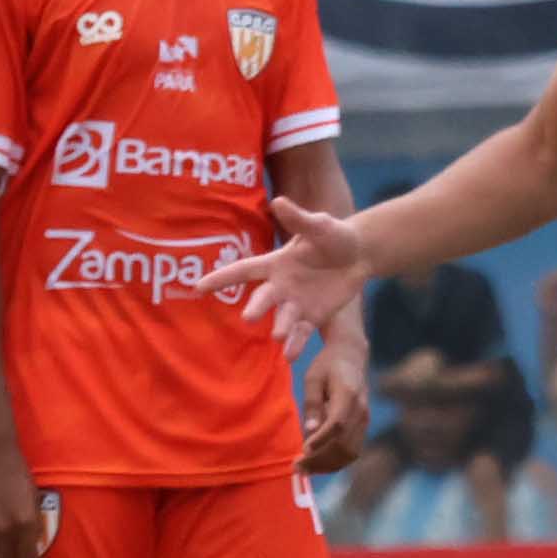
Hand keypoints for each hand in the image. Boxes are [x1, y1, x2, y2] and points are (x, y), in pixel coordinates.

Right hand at [215, 195, 368, 344]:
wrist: (358, 255)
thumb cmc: (333, 236)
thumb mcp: (319, 225)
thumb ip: (300, 219)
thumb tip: (278, 202)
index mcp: (275, 264)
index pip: (243, 271)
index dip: (221, 278)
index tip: (197, 288)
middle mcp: (281, 286)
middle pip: (263, 298)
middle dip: (256, 307)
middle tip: (249, 318)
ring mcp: (296, 304)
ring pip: (283, 318)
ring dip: (280, 327)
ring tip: (279, 335)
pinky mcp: (312, 318)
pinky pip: (301, 333)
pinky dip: (296, 343)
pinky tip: (290, 355)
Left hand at [298, 334, 370, 471]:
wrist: (351, 355)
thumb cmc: (327, 365)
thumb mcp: (313, 378)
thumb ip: (312, 404)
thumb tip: (309, 432)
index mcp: (349, 394)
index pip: (337, 424)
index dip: (321, 441)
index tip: (302, 452)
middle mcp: (361, 410)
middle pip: (344, 444)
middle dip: (320, 460)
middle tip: (296, 467)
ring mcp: (365, 420)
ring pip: (349, 452)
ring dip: (327, 465)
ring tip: (304, 470)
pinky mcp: (363, 426)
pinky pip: (352, 450)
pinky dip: (335, 461)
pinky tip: (317, 464)